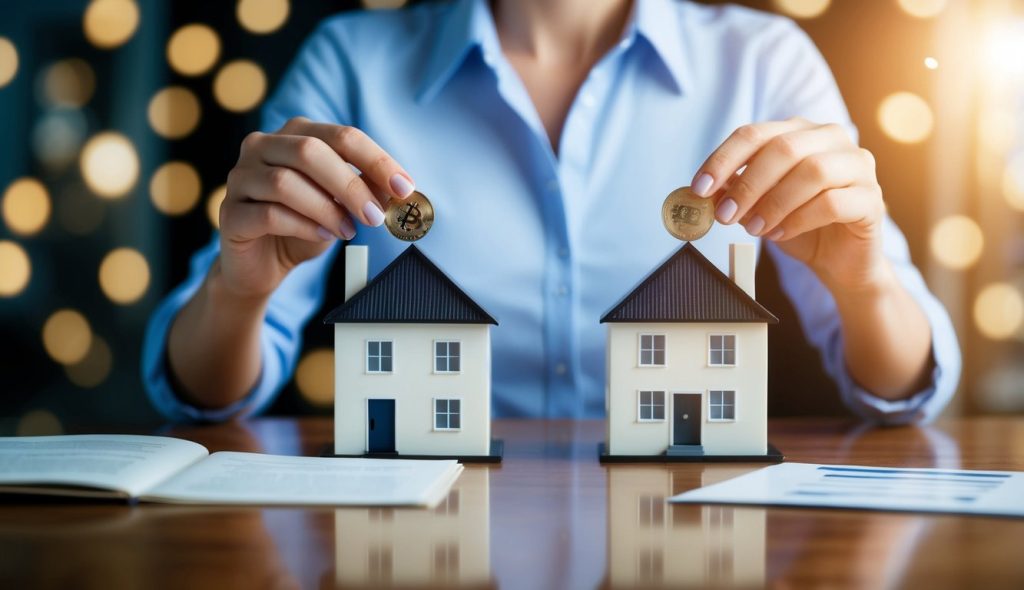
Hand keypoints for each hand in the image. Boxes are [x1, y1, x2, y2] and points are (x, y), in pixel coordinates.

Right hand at [218, 117, 415, 300]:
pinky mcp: (229, 212)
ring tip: (347, 231)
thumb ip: (367, 191)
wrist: (262, 264)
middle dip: (351, 185)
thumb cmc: (304, 225)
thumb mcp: (343, 206)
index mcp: (296, 134)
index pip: (342, 136)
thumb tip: (399, 189)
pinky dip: (303, 225)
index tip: (405, 188)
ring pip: (285, 182)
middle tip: (376, 216)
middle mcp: (262, 146)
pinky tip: (323, 236)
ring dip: (326, 209)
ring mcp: (240, 176)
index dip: (377, 161)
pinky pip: (267, 213)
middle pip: (310, 151)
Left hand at [691, 117, 886, 290]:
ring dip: (774, 203)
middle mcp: (831, 138)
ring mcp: (857, 165)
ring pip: (812, 172)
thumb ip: (734, 192)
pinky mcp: (871, 198)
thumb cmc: (798, 225)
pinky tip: (781, 234)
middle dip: (747, 184)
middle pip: (784, 148)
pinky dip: (799, 220)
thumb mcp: (757, 206)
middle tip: (725, 215)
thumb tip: (705, 191)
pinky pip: (833, 202)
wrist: (840, 261)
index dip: (723, 159)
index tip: (699, 188)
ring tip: (754, 228)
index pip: (755, 133)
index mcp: (799, 131)